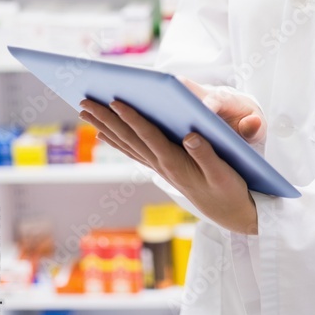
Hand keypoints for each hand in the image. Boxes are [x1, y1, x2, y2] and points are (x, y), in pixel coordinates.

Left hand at [77, 78, 263, 234]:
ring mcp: (160, 167)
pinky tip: (106, 132)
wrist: (230, 213)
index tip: (115, 101)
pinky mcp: (163, 168)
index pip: (149, 136)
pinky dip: (117, 140)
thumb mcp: (224, 173)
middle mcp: (162, 165)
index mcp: (176, 163)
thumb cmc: (229, 190)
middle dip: (107, 119)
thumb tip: (190, 135)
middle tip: (84, 101)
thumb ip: (207, 154)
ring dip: (106, 126)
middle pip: (129, 138)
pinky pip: (134, 151)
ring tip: (86, 111)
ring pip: (127, 143)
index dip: (132, 119)